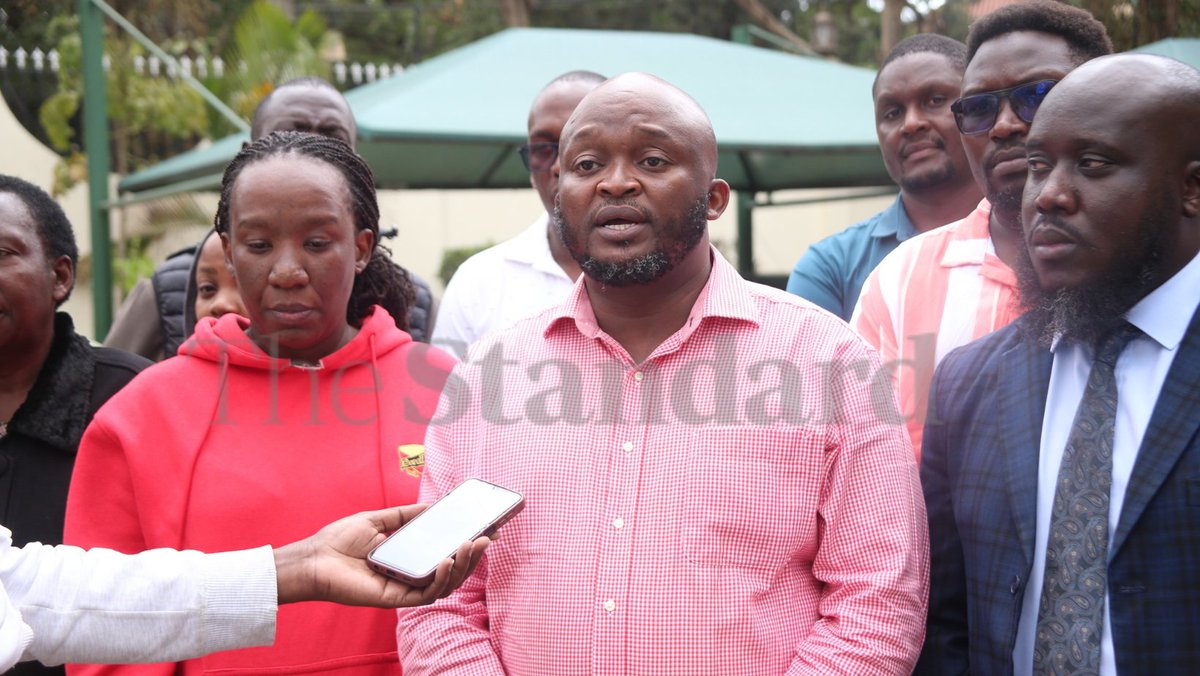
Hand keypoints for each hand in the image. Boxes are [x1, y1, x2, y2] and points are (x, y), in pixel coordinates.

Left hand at [273, 505, 488, 607]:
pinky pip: (426, 595)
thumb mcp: (377, 519)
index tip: (485, 530)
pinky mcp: (395, 599)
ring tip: (471, 547)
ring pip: (444, 585)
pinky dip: (440, 579)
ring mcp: (404, 589)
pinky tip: (446, 562)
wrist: (314, 559)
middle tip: (485, 538)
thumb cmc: (339, 540)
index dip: (466, 546)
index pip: (444, 554)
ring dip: (462, 567)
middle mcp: (409, 575)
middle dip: (471, 557)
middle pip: (450, 571)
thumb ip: (404, 515)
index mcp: (407, 558)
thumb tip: (430, 506)